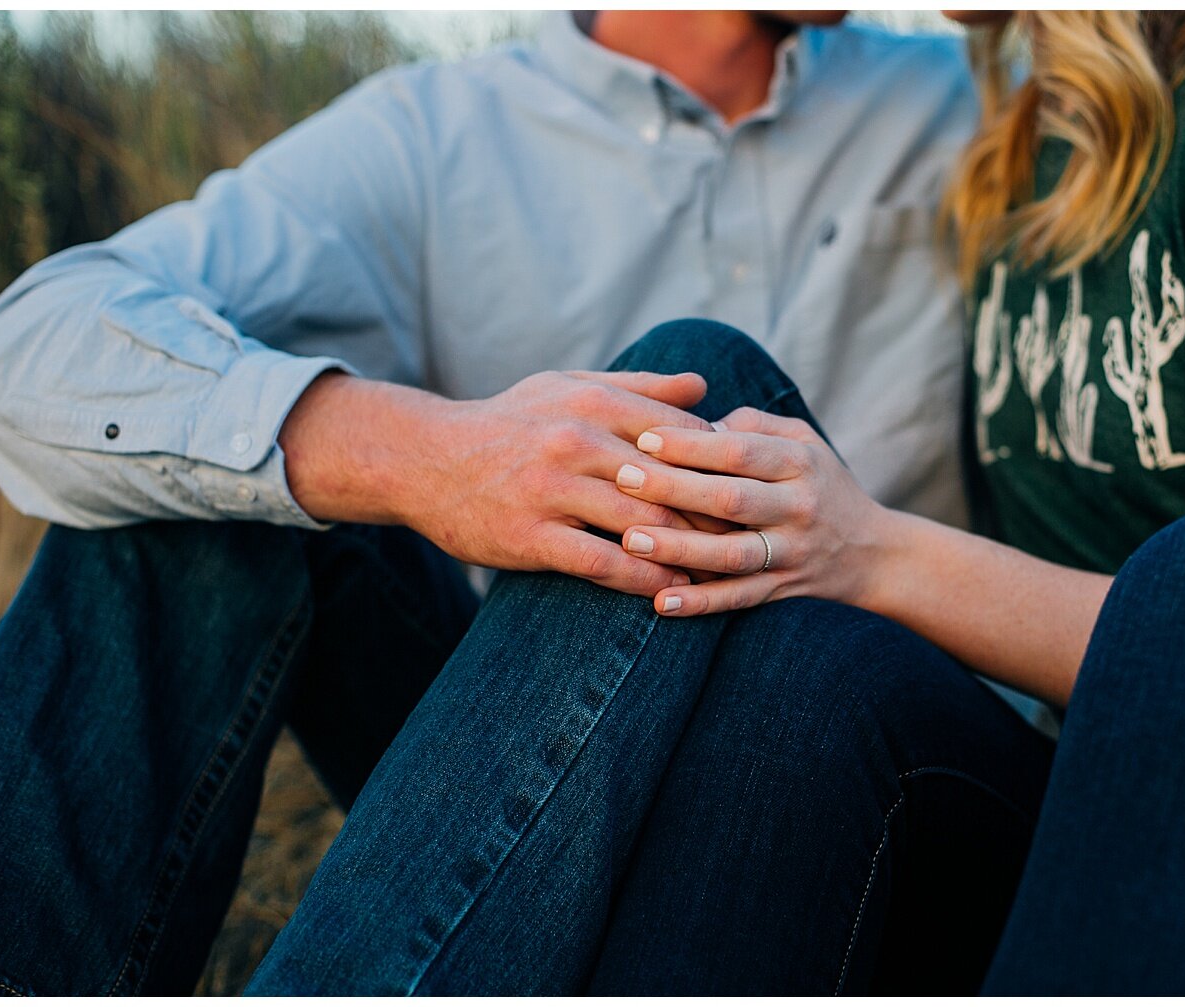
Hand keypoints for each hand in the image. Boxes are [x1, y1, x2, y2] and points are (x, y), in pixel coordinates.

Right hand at [281, 369, 722, 595]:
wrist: (425, 459)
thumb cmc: (509, 421)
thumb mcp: (570, 387)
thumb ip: (641, 388)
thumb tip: (706, 386)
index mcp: (595, 403)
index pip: (682, 434)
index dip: (724, 463)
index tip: (756, 488)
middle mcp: (578, 443)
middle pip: (673, 482)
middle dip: (719, 513)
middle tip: (759, 538)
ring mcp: (554, 491)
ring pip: (644, 525)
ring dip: (690, 552)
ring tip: (727, 573)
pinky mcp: (532, 536)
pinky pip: (603, 564)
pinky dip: (644, 580)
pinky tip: (670, 592)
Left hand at [613, 407, 892, 614]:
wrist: (872, 552)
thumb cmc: (820, 482)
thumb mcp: (802, 441)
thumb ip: (752, 426)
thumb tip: (695, 423)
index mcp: (801, 463)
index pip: (740, 451)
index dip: (692, 445)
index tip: (645, 438)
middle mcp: (799, 508)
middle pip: (731, 499)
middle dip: (673, 489)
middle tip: (622, 478)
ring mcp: (791, 553)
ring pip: (732, 554)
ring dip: (679, 549)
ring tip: (630, 540)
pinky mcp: (783, 590)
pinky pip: (739, 599)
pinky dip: (700, 603)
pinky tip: (660, 602)